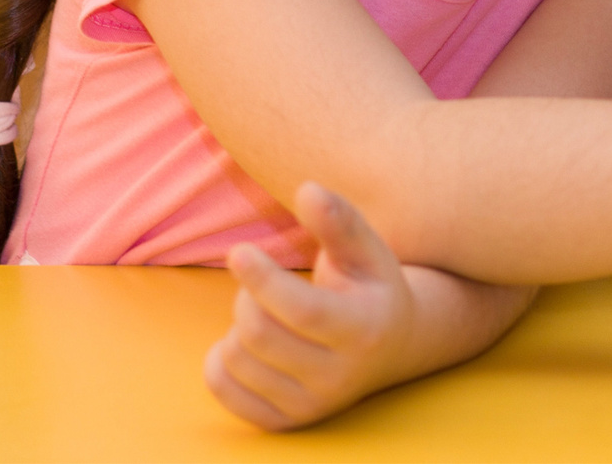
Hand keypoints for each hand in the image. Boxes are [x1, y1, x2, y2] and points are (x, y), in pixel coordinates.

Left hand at [204, 183, 530, 430]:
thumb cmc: (371, 286)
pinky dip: (220, 361)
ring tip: (263, 312)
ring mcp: (311, 405)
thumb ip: (339, 219)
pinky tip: (245, 344)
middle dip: (248, 296)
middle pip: (260, 334)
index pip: (302, 311)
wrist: (391, 348)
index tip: (239, 250)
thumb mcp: (366, 250)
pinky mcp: (284, 421)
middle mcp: (340, 376)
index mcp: (365, 329)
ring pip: (237, 361)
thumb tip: (307, 189)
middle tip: (260, 280)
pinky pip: (223, 390)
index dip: (264, 280)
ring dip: (237, 325)